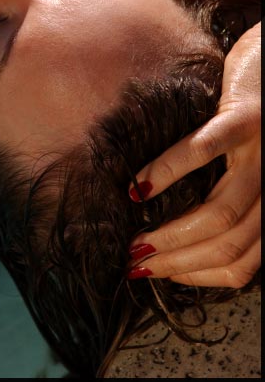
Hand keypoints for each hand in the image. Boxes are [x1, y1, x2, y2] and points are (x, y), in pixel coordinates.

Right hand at [126, 21, 260, 287]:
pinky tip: (140, 187)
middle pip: (229, 247)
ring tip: (135, 238)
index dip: (198, 278)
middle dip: (178, 264)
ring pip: (221, 215)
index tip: (160, 273)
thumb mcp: (251, 164)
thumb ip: (231, 196)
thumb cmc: (254, 109)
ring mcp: (261, 152)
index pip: (241, 264)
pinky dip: (168, 173)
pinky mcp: (245, 116)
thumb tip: (180, 233)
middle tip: (136, 262)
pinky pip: (204, 151)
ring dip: (172, 236)